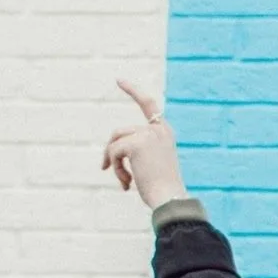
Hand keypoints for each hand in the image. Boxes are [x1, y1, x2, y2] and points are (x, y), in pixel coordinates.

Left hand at [100, 81, 187, 209]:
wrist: (170, 198)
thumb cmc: (163, 189)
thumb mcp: (151, 165)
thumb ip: (136, 153)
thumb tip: (109, 156)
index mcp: (164, 132)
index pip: (148, 104)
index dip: (133, 91)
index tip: (118, 80)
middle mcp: (158, 129)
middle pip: (119, 132)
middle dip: (110, 152)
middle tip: (106, 169)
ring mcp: (147, 134)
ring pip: (114, 143)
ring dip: (113, 163)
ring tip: (125, 181)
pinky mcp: (136, 143)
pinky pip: (113, 152)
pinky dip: (115, 168)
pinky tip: (126, 182)